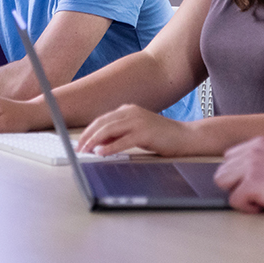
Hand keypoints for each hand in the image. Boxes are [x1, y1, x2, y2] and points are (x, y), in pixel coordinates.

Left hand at [77, 104, 196, 156]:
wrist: (185, 137)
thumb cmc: (161, 136)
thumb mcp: (136, 133)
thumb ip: (119, 134)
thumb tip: (98, 143)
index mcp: (128, 110)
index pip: (102, 119)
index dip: (89, 131)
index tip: (79, 142)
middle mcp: (131, 112)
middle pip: (102, 123)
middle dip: (87, 136)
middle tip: (78, 148)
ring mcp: (138, 121)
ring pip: (109, 129)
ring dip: (94, 141)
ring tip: (85, 151)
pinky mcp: (145, 132)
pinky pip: (122, 140)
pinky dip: (109, 147)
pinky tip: (101, 152)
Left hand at [214, 135, 263, 217]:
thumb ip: (261, 161)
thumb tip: (238, 176)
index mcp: (259, 143)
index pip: (229, 159)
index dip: (240, 176)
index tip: (259, 185)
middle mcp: (253, 150)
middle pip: (222, 171)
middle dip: (237, 185)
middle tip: (260, 194)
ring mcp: (252, 165)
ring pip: (223, 183)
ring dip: (240, 195)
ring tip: (263, 199)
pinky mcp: (253, 182)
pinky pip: (235, 201)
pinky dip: (249, 209)